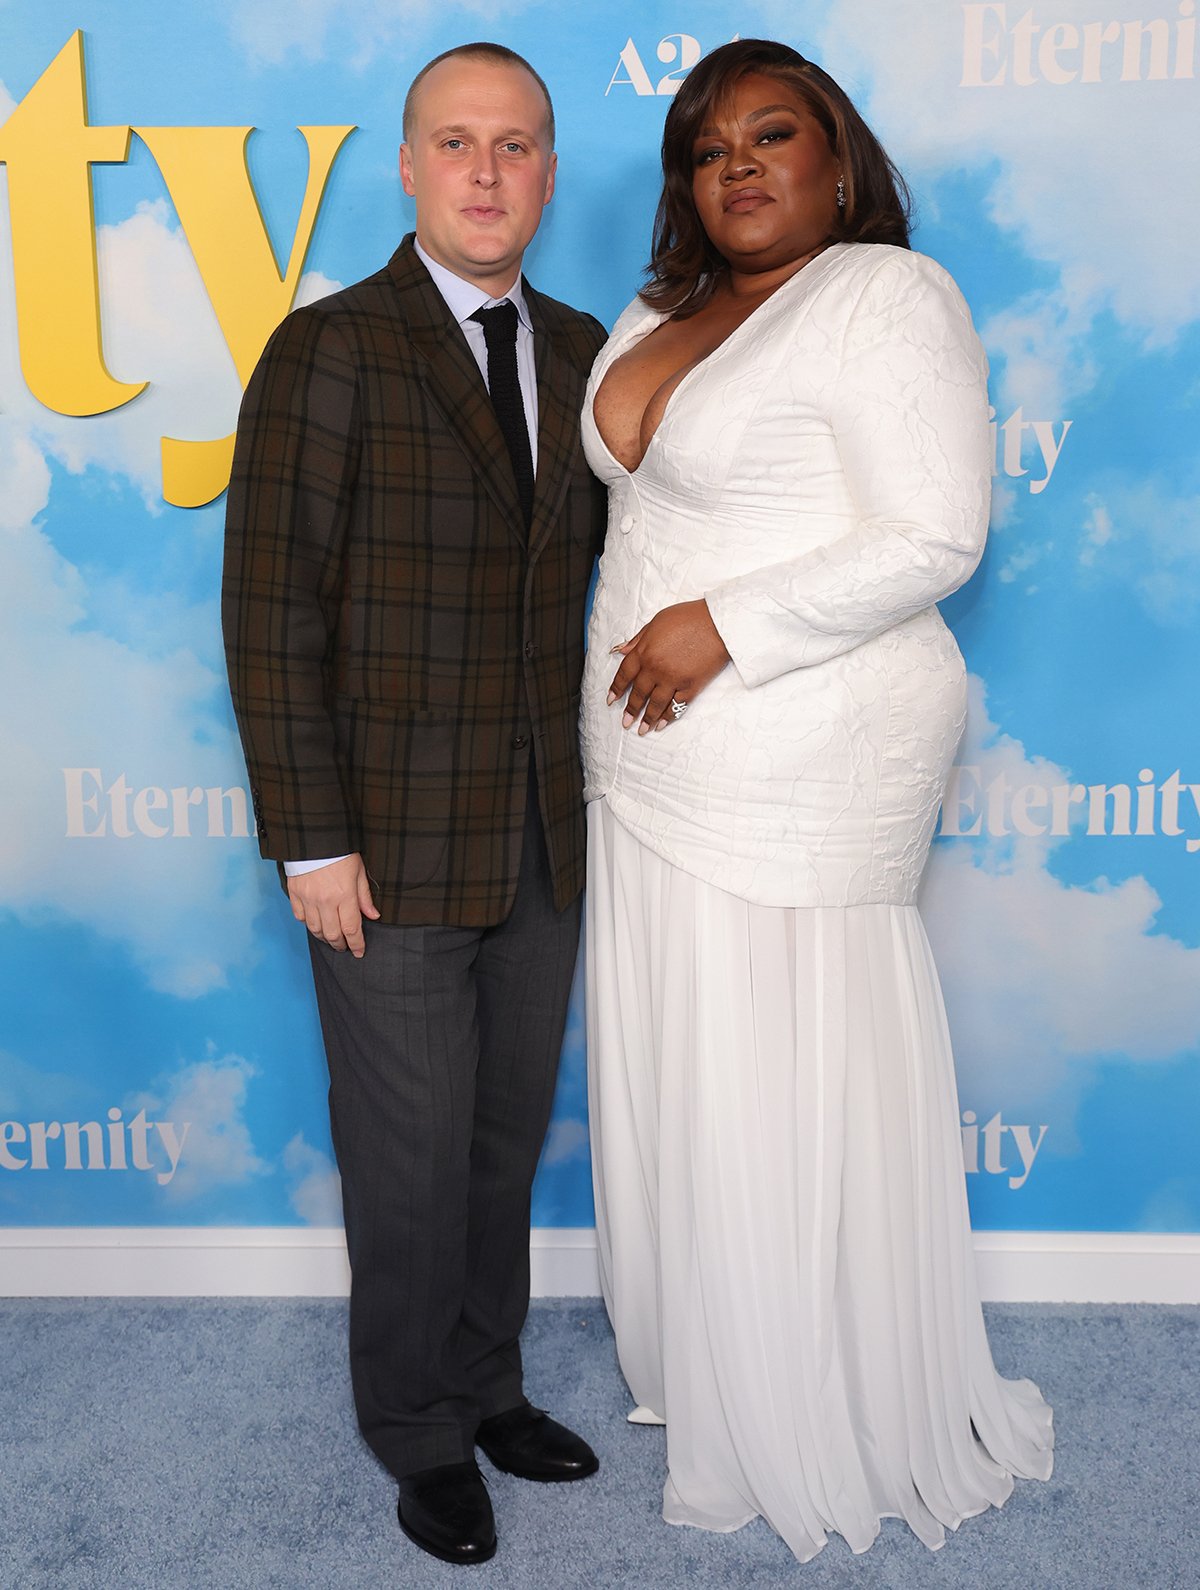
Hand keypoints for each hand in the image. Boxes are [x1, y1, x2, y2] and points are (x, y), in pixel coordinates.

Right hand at [287, 853, 379, 956]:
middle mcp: (325, 901)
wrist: (314, 837)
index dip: (357, 944)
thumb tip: (373, 916)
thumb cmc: (340, 852)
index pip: (352, 929)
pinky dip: (308, 924)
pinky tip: (316, 923)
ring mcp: (308, 899)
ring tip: (331, 938)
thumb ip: (364, 897)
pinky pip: (300, 917)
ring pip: (315, 929)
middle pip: (332, 934)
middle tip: (345, 947)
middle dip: (340, 945)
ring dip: (324, 937)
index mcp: (344, 895)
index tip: (360, 951)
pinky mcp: (294, 894)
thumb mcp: (359, 871)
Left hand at [607, 599, 729, 733]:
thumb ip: (638, 639)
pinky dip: (668, 717)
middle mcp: (655, 668)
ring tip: (641, 730)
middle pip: (638, 693)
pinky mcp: (691, 687)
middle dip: (631, 710)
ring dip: (647, 719)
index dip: (616, 689)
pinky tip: (661, 725)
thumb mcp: (657, 621)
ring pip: (655, 704)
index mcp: (645, 651)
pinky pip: (676, 706)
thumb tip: (622, 650)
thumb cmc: (689, 618)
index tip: (612, 700)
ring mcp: (673, 680)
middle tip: (625, 722)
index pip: (624, 674)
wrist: (718, 623)